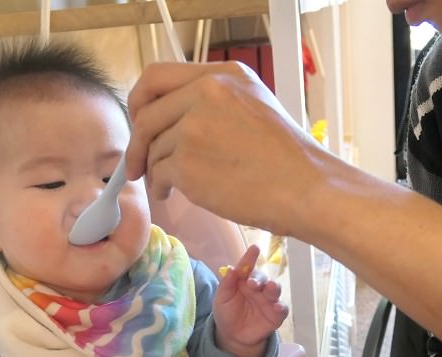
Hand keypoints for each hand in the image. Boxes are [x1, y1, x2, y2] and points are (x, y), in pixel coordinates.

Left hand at [127, 62, 329, 234]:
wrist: (306, 189)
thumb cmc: (286, 158)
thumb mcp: (254, 104)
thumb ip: (213, 100)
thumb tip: (170, 117)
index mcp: (222, 76)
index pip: (157, 76)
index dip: (140, 101)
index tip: (139, 121)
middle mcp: (205, 93)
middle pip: (146, 114)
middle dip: (136, 143)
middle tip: (136, 163)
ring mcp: (194, 128)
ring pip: (153, 149)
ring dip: (155, 170)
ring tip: (170, 186)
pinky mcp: (187, 163)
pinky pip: (159, 174)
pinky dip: (162, 187)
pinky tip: (173, 194)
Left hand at [212, 245, 287, 356]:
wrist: (233, 336)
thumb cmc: (227, 313)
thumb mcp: (222, 298)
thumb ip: (227, 284)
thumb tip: (231, 268)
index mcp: (244, 281)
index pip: (248, 267)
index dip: (251, 258)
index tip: (254, 249)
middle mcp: (259, 288)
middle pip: (263, 278)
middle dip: (259, 278)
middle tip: (252, 283)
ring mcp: (268, 301)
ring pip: (275, 290)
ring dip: (274, 288)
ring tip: (271, 288)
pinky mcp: (276, 315)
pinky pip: (282, 309)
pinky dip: (281, 307)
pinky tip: (277, 307)